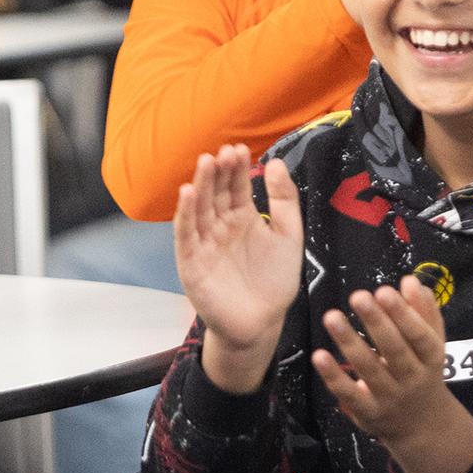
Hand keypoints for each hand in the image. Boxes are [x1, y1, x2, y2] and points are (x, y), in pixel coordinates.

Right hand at [175, 144, 304, 393]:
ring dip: (201, 184)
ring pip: (199, 208)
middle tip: (223, 151)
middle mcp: (219, 226)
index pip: (236, 186)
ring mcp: (204, 243)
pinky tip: (188, 193)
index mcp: (241, 218)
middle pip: (216, 192)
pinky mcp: (192, 262)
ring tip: (206, 162)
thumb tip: (275, 162)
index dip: (237, 168)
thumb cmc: (273, 282)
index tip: (240, 148)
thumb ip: (284, 201)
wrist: (261, 324)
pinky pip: (186, 234)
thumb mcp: (288, 236)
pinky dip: (185, 214)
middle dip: (219, 171)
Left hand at [313, 277, 450, 444]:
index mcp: (432, 359)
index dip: (404, 314)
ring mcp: (390, 398)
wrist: (425, 428)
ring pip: (370, 369)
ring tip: (331, 316)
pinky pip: (349, 394)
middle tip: (358, 295)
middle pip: (395, 351)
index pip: (420, 336)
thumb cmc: (423, 372)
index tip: (384, 290)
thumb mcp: (432, 344)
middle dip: (377, 323)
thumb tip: (410, 280)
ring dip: (349, 342)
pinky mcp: (368, 413)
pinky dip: (333, 376)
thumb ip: (423, 312)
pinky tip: (319, 355)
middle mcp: (413, 379)